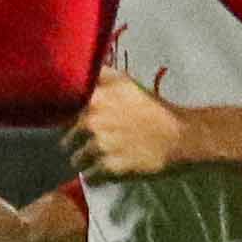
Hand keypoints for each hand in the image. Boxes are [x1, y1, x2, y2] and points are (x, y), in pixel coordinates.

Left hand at [64, 66, 241, 183]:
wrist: (180, 137)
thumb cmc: (152, 108)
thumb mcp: (125, 82)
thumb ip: (98, 74)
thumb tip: (76, 64)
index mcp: (93, 98)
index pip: (61, 113)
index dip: (68, 121)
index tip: (77, 125)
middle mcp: (91, 121)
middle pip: (66, 140)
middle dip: (78, 143)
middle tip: (97, 143)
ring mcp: (99, 146)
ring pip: (77, 160)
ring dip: (87, 161)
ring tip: (106, 157)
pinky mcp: (109, 168)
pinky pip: (91, 177)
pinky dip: (98, 176)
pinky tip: (111, 169)